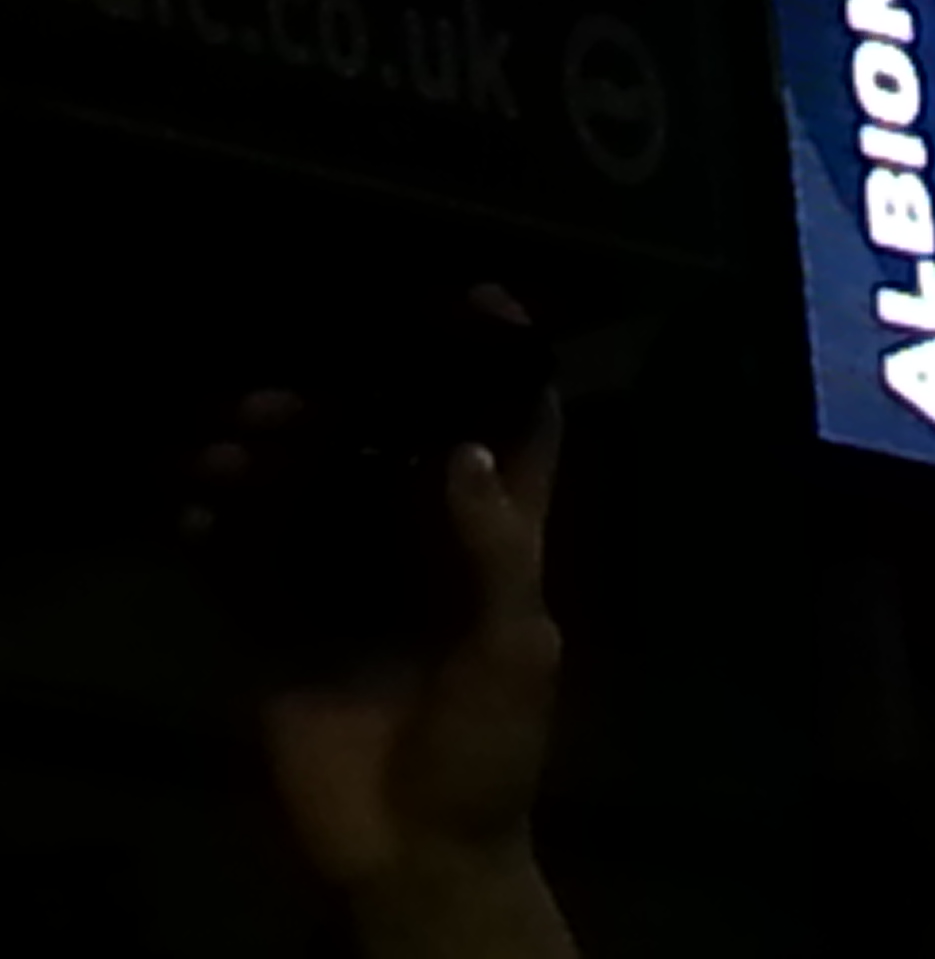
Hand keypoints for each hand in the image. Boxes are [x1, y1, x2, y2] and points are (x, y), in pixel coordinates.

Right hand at [187, 285, 577, 958]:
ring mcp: (350, 585)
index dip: (504, 367)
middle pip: (388, 450)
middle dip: (343, 408)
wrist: (415, 857)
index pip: (514, 433)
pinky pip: (246, 562)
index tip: (479, 304)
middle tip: (284, 393)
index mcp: (499, 545)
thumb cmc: (489, 751)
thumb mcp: (515, 647)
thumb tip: (462, 448)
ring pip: (309, 491)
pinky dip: (216, 524)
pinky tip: (194, 503)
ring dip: (266, 459)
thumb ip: (495, 548)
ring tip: (228, 441)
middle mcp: (422, 548)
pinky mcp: (284, 631)